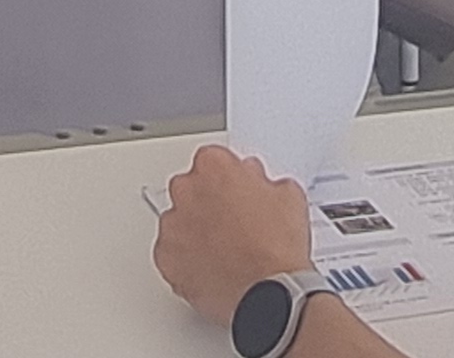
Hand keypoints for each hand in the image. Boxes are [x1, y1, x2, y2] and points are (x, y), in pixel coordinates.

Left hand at [154, 148, 313, 329]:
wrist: (270, 291)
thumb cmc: (276, 247)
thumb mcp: (288, 196)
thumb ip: (265, 181)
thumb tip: (260, 186)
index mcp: (214, 166)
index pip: (214, 160)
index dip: (230, 179)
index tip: (237, 191)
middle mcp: (186, 190)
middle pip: (192, 187)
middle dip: (209, 201)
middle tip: (233, 222)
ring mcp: (173, 226)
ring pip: (179, 221)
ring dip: (195, 230)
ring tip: (224, 250)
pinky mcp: (165, 259)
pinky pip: (171, 253)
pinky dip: (186, 259)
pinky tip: (210, 267)